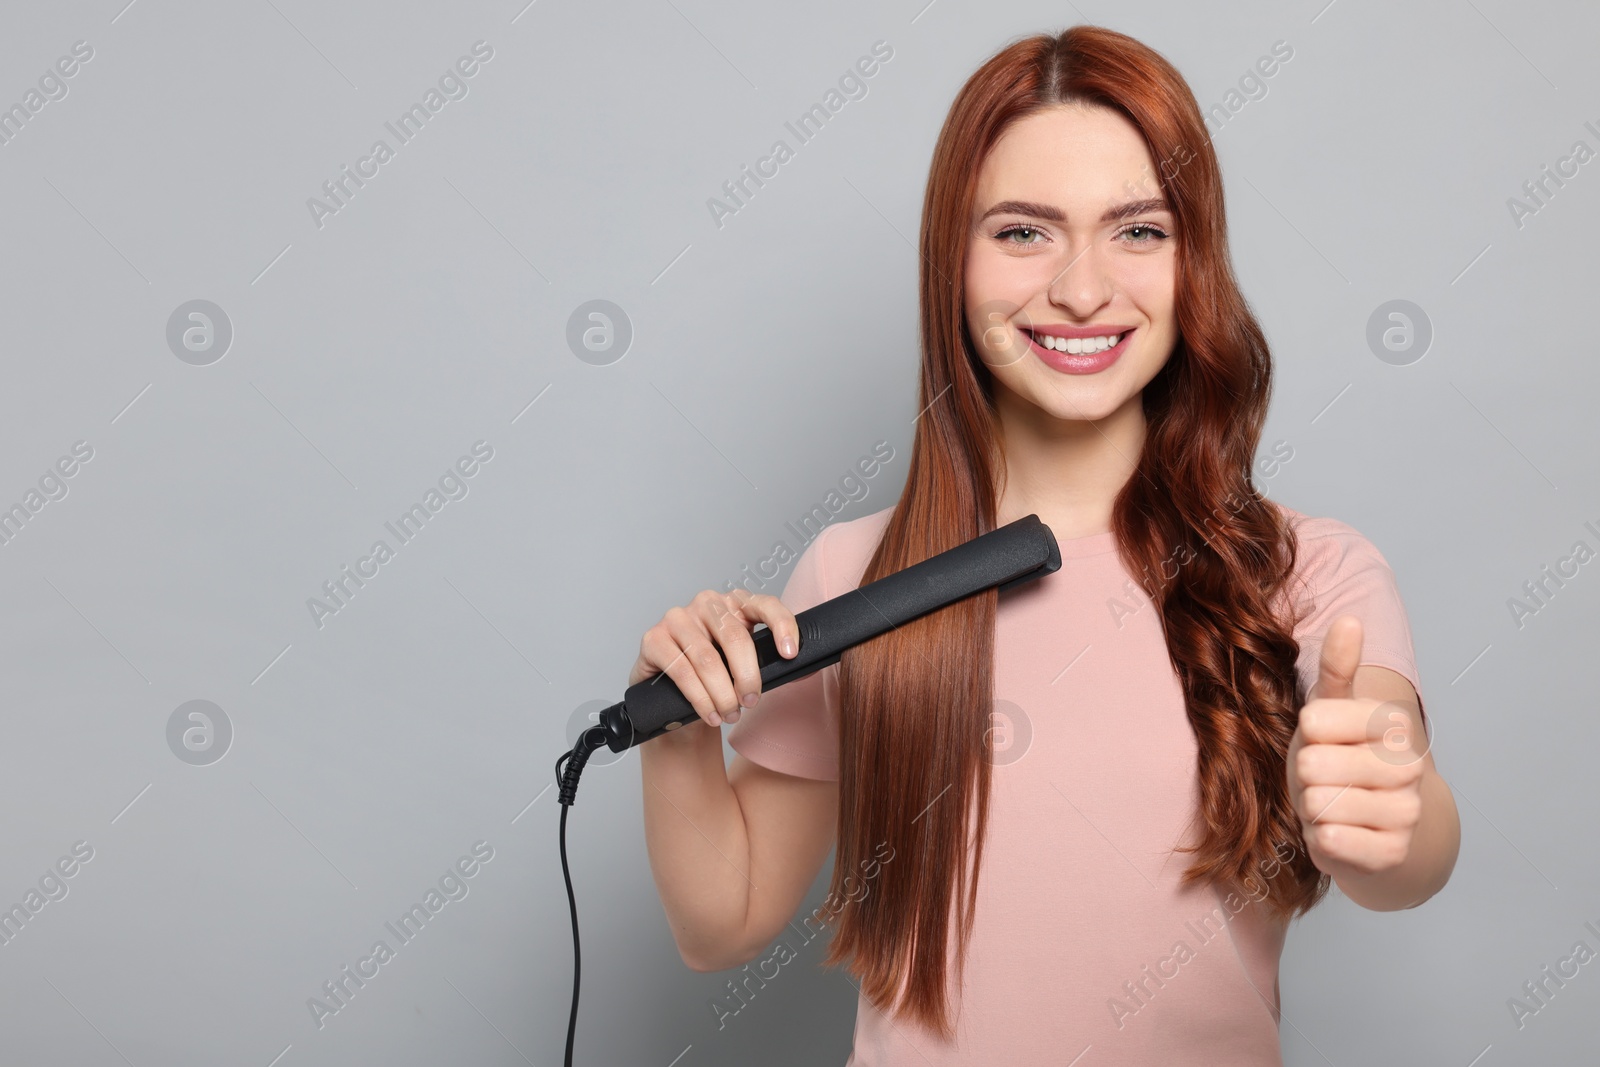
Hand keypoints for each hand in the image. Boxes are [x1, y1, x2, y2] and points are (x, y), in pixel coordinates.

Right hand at [629, 588, 799, 731]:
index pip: (765, 605)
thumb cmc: (715, 679)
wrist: (674, 701)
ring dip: (722, 694)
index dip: (782, 627)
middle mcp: (707, 604)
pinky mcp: (654, 638)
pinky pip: (681, 669)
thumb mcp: (746, 667)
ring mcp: (678, 618)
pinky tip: (710, 713)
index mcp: (736, 603)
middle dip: (748, 676)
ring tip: (730, 714)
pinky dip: (699, 698)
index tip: (790, 654)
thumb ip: (770, 662)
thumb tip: (804, 669)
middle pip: (736, 637)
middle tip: (751, 701)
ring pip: (708, 658)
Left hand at [1286, 615, 1425, 881]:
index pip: (1315, 720)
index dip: (1306, 737)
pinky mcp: (1392, 852)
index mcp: (1390, 724)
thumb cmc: (1336, 761)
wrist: (1367, 829)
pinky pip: (1333, 841)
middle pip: (1312, 765)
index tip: (1323, 744)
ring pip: (1319, 804)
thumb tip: (1350, 620)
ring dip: (1312, 809)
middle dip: (1305, 777)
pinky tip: (1338, 834)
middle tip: (1323, 782)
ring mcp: (1405, 812)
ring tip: (1330, 806)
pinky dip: (1321, 840)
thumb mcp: (1328, 711)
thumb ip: (1336, 668)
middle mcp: (1407, 766)